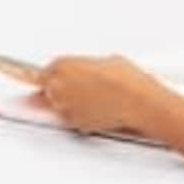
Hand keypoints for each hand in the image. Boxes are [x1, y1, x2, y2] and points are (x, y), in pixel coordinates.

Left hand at [27, 55, 183, 145]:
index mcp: (63, 65)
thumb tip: (84, 71)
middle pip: (48, 89)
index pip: (45, 72)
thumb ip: (85, 66)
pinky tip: (97, 111)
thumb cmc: (127, 80)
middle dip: (59, 90)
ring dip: (68, 104)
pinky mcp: (73, 122)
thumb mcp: (105, 61)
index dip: (54, 76)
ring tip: (93, 100)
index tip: (56, 79)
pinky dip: (79, 117)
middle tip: (79, 90)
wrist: (139, 102)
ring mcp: (63, 106)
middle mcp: (58, 86)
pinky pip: (70, 119)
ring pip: (58, 105)